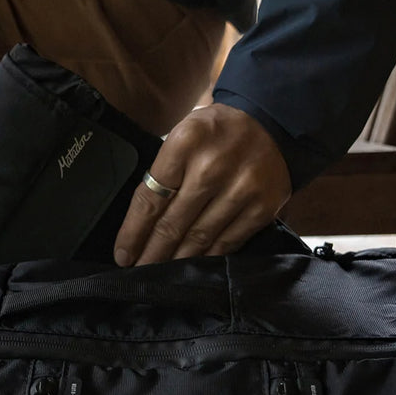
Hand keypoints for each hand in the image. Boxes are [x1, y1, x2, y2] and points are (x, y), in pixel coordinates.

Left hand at [113, 103, 290, 265]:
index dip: (133, 232)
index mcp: (185, 143)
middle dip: (152, 252)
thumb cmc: (217, 133)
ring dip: (177, 259)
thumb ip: (163, 172)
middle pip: (172, 222)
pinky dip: (208, 256)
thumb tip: (141, 222)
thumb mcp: (184, 134)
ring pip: (199, 237)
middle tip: (139, 270)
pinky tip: (194, 265)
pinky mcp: (262, 207)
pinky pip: (228, 241)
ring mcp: (240, 189)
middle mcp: (212, 166)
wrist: (272, 123)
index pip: (150, 198)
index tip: (123, 254)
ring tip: (162, 272)